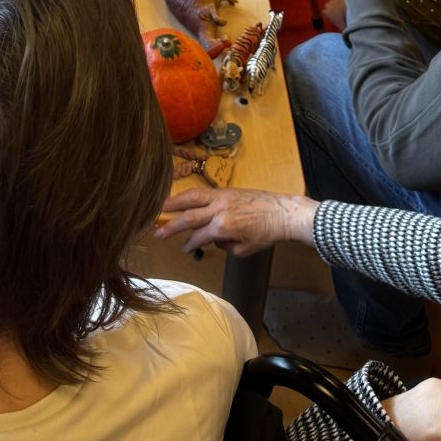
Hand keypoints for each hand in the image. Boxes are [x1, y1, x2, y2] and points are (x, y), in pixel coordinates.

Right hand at [155, 187, 317, 255]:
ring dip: (175, 202)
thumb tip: (214, 238)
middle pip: (189, 216)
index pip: (199, 236)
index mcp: (223, 227)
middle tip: (157, 232)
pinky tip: (182, 198)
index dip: (189, 244)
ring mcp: (222, 197)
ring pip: (193, 197)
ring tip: (161, 207)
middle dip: (172, 226)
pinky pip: (203, 192)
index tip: (184, 250)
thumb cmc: (267, 234)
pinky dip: (190, 195)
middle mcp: (219, 210)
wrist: (283, 213)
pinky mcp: (226, 190)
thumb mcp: (244, 250)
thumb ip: (224, 245)